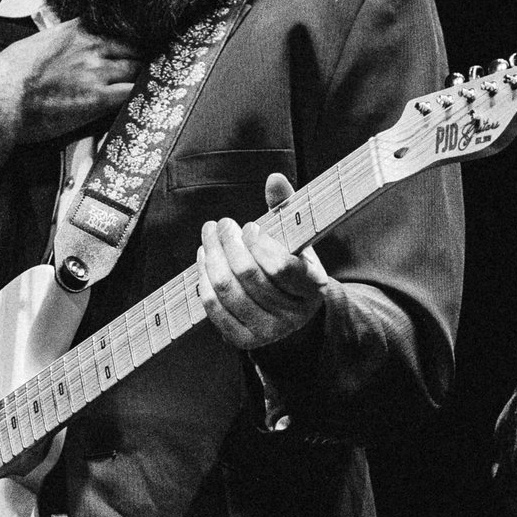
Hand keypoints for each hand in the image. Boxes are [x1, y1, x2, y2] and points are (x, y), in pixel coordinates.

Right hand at [0, 20, 144, 205]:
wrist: (1, 99)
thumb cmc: (8, 75)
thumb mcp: (34, 43)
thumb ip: (56, 40)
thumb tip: (58, 43)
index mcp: (74, 30)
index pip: (114, 26)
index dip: (127, 37)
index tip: (133, 44)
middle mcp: (90, 47)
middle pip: (132, 46)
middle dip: (140, 55)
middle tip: (148, 64)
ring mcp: (96, 72)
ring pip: (137, 67)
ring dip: (142, 75)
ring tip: (149, 82)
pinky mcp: (98, 98)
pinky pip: (132, 92)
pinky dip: (140, 94)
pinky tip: (144, 98)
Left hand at [199, 173, 331, 350]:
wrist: (290, 315)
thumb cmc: (292, 267)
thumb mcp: (297, 240)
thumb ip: (286, 208)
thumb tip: (274, 177)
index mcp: (312, 288)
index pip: (282, 267)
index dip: (260, 244)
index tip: (250, 226)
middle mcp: (292, 315)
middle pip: (249, 275)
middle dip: (229, 244)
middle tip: (222, 224)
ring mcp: (267, 331)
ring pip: (227, 290)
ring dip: (212, 257)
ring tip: (209, 235)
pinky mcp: (242, 339)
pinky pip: (214, 308)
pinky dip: (204, 279)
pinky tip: (204, 259)